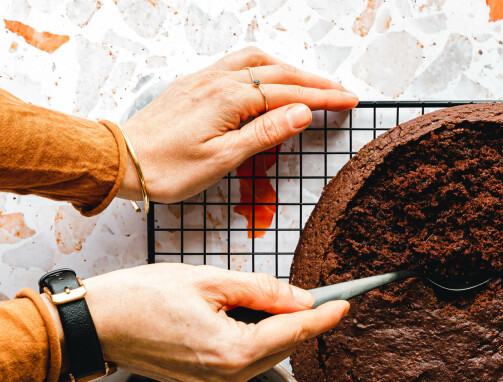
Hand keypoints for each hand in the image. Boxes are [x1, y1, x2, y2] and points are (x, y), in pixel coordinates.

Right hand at [79, 263, 347, 381]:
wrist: (94, 325)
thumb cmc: (142, 297)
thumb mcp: (210, 280)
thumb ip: (263, 290)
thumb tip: (303, 299)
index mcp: (232, 352)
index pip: (295, 333)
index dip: (325, 316)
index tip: (347, 303)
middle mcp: (229, 378)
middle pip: (284, 347)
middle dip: (298, 319)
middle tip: (308, 291)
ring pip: (266, 355)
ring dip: (274, 329)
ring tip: (261, 299)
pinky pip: (245, 361)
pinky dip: (253, 339)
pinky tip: (241, 317)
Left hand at [118, 46, 357, 202]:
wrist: (121, 160)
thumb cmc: (168, 168)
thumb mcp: (223, 158)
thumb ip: (265, 132)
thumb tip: (302, 112)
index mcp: (229, 99)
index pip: (289, 93)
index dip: (323, 97)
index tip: (349, 100)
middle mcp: (218, 81)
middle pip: (278, 72)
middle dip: (315, 81)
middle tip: (342, 92)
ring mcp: (204, 79)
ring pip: (257, 61)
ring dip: (289, 69)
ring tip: (311, 83)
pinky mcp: (194, 85)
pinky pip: (237, 64)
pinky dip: (264, 67)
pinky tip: (269, 79)